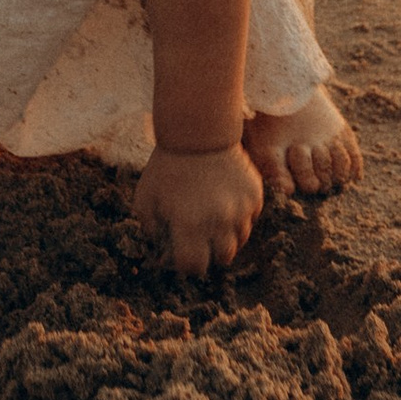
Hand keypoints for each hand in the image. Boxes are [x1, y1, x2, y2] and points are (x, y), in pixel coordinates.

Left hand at [130, 141, 265, 279]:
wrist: (198, 132)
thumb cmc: (167, 166)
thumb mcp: (145, 199)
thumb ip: (152, 230)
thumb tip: (161, 250)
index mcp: (190, 226)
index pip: (195, 267)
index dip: (187, 265)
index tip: (183, 254)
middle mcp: (219, 222)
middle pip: (223, 258)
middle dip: (210, 252)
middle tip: (200, 237)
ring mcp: (241, 210)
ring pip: (240, 239)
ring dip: (226, 234)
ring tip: (212, 215)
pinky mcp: (255, 197)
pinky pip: (250, 218)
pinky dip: (240, 215)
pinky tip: (225, 199)